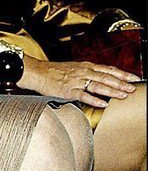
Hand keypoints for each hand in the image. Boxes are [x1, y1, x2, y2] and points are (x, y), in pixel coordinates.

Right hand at [19, 58, 138, 107]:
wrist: (36, 72)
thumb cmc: (53, 71)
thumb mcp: (73, 68)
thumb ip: (87, 73)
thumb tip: (101, 79)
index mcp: (84, 66)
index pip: (107, 69)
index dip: (121, 73)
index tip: (133, 78)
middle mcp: (82, 72)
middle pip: (105, 77)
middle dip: (120, 83)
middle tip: (132, 88)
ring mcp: (75, 81)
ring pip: (97, 85)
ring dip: (111, 90)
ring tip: (123, 95)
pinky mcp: (67, 90)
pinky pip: (82, 95)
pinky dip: (93, 99)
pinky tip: (102, 104)